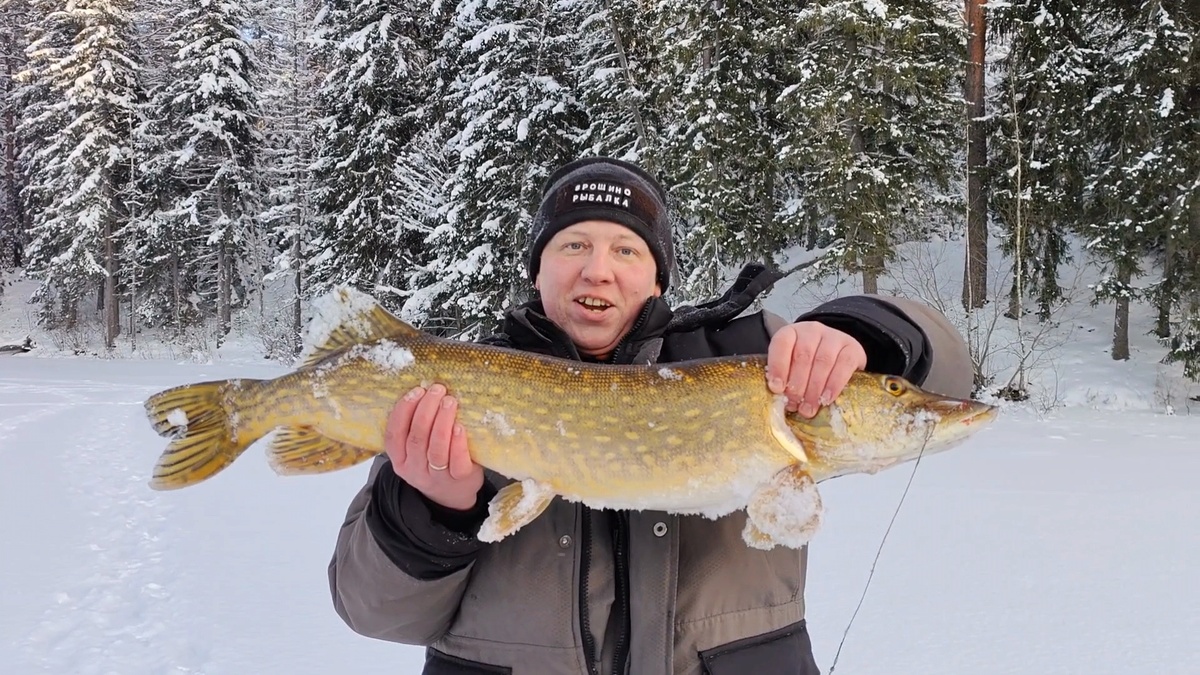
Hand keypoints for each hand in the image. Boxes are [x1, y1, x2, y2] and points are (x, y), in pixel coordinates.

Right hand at [385, 384, 483, 510]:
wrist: (452, 495)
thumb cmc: (433, 463)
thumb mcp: (415, 451)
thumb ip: (414, 429)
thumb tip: (423, 391)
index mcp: (399, 460)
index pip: (394, 434)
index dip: (403, 411)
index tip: (416, 391)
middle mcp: (414, 469)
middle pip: (417, 437)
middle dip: (426, 409)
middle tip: (437, 390)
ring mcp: (436, 476)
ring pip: (436, 448)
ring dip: (442, 421)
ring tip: (450, 401)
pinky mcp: (459, 479)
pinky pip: (457, 461)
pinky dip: (457, 442)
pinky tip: (460, 426)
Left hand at [766, 322, 867, 417]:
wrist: (838, 356)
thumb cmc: (808, 364)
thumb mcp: (792, 366)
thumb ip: (785, 378)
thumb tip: (782, 400)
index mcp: (792, 333)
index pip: (782, 343)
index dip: (778, 366)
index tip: (776, 388)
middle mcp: (812, 331)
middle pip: (803, 356)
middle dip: (797, 385)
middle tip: (794, 405)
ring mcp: (834, 337)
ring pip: (823, 361)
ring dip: (814, 389)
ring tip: (808, 408)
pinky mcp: (853, 348)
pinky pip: (844, 365)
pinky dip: (834, 384)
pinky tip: (826, 399)